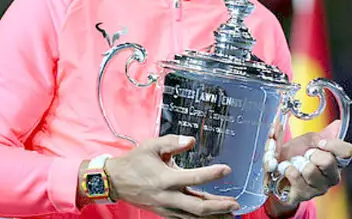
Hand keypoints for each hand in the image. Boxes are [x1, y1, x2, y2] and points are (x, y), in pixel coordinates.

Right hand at [104, 135, 240, 218]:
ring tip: (230, 215)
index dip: (212, 174)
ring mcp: (166, 207)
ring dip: (213, 216)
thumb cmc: (134, 162)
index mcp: (165, 178)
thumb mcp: (151, 146)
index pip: (194, 177)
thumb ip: (173, 142)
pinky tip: (212, 217)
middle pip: (197, 207)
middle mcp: (168, 196)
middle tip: (235, 204)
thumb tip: (191, 140)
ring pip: (193, 217)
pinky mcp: (165, 212)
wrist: (115, 181)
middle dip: (219, 207)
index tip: (227, 169)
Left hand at [267, 120, 351, 213]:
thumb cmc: (296, 155)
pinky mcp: (303, 196)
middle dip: (312, 153)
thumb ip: (321, 134)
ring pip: (310, 170)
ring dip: (297, 162)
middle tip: (304, 155)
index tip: (320, 142)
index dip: (333, 144)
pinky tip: (286, 169)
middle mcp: (331, 177)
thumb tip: (338, 125)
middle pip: (328, 161)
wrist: (277, 171)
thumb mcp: (308, 141)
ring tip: (294, 163)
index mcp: (337, 161)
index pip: (347, 152)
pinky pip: (296, 178)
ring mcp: (318, 189)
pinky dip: (287, 168)